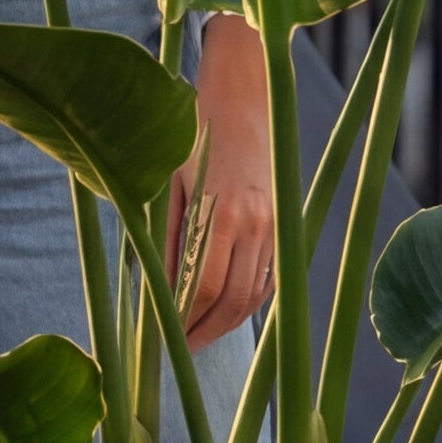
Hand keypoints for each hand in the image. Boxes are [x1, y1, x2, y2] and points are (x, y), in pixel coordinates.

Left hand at [169, 22, 275, 349]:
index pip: (202, 287)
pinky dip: (249, 301)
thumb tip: (157, 289)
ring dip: (226, 323)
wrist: (246, 91)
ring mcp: (274, 224)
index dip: (184, 321)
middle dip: (204, 332)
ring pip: (254, 294)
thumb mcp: (169, 178)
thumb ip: (166, 234)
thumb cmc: (194, 130)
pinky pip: (269, 277)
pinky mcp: (283, 223)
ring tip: (199, 337)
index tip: (165, 341)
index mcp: (220, 210)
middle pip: (232, 300)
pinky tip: (227, 312)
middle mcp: (254, 222)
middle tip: (180, 351)